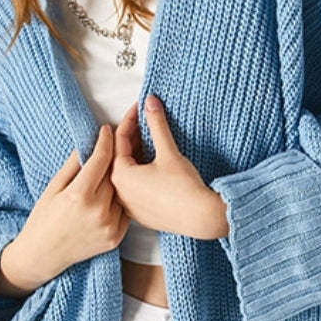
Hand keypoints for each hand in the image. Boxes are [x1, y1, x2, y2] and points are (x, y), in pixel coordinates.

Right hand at [0, 125, 128, 296]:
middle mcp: (97, 211)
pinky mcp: (116, 238)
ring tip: (127, 160)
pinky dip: (124, 199)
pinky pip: (125, 211)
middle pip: (115, 174)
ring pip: (123, 192)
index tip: (107, 129)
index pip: (100, 159)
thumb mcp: (53, 187)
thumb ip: (73, 164)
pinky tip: (124, 188)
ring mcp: (109, 226)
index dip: (106, 140)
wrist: (44, 254)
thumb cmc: (44, 218)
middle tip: (123, 136)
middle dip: (118, 154)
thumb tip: (88, 142)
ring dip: (125, 176)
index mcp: (79, 195)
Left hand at [111, 95, 229, 238]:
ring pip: (127, 173)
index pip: (119, 140)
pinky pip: (134, 188)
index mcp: (120, 176)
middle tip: (144, 121)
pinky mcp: (141, 214)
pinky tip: (152, 165)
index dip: (130, 120)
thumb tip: (150, 102)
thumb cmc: (183, 187)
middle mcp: (119, 193)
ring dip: (135, 155)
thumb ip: (156, 124)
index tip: (140, 108)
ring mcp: (129, 206)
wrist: (201, 218)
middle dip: (132, 137)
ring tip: (149, 139)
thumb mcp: (168, 151)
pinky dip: (139, 173)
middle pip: (120, 157)